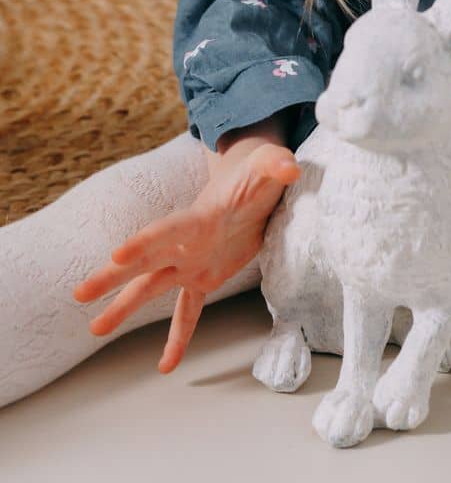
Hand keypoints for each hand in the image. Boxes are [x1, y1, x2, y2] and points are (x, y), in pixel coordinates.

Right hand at [71, 140, 299, 374]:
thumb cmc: (259, 171)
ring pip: (152, 288)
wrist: (254, 184)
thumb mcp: (270, 165)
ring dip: (124, 307)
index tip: (117, 255)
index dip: (145, 241)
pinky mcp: (204, 278)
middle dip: (112, 276)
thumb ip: (278, 165)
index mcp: (198, 217)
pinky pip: (187, 312)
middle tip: (80, 293)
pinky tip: (165, 366)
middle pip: (144, 261)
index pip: (167, 230)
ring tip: (95, 329)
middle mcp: (185, 243)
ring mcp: (190, 262)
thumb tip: (291, 167)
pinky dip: (177, 338)